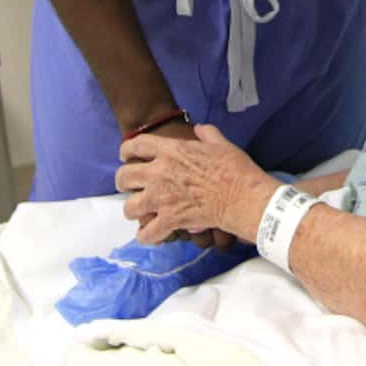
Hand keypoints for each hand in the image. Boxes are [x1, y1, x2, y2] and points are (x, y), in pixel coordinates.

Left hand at [117, 124, 277, 245]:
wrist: (242, 196)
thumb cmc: (234, 168)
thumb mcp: (221, 144)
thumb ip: (206, 134)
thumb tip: (199, 129)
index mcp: (171, 150)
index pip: (136, 145)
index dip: (127, 150)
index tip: (127, 156)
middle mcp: (160, 173)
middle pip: (123, 177)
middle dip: (124, 182)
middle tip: (131, 186)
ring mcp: (162, 198)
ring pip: (129, 207)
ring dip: (134, 210)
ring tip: (142, 211)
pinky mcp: (169, 220)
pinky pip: (145, 233)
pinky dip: (147, 236)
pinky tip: (151, 234)